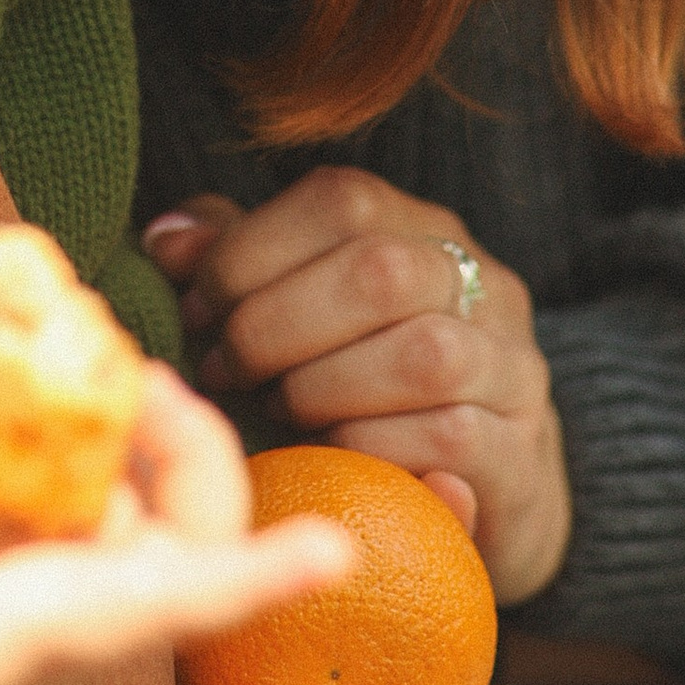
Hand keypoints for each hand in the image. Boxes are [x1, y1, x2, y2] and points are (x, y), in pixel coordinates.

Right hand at [0, 299, 350, 684]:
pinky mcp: (20, 580)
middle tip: (141, 371)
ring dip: (124, 431)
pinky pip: (76, 503)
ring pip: (134, 510)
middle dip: (189, 446)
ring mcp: (50, 603)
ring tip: (68, 345)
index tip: (337, 549)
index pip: (175, 604)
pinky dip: (67, 441)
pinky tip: (15, 380)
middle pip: (184, 537)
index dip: (261, 573)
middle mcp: (67, 625)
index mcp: (35, 633)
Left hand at [144, 175, 570, 605]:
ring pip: (421, 355)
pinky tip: (329, 453)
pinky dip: (369, 446)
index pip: (343, 200)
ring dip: (321, 387)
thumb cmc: (369, 389)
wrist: (488, 485)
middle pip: (380, 272)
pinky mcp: (518, 453)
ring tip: (278, 410)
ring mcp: (509, 368)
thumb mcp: (306, 312)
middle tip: (227, 370)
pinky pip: (446, 439)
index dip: (252, 250)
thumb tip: (166, 239)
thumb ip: (242, 264)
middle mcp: (481, 285)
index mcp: (424, 231)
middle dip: (276, 324)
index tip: (199, 311)